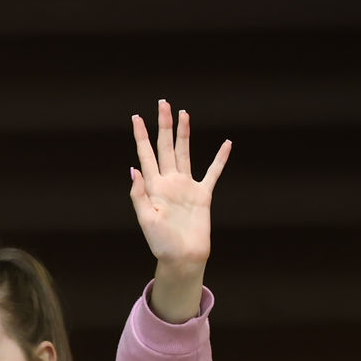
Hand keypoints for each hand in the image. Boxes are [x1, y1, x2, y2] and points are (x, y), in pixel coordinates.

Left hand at [129, 100, 228, 267]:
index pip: (145, 155)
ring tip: (183, 114)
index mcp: (153, 186)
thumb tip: (133, 169)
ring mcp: (186, 186)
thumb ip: (139, 195)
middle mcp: (169, 182)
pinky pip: (213, 172)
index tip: (136, 117)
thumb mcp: (146, 219)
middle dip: (164, 125)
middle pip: (165, 147)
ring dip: (184, 134)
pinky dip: (220, 158)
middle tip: (163, 103)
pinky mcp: (203, 195)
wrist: (183, 257)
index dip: (141, 136)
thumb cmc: (161, 243)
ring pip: (185, 153)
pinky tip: (226, 144)